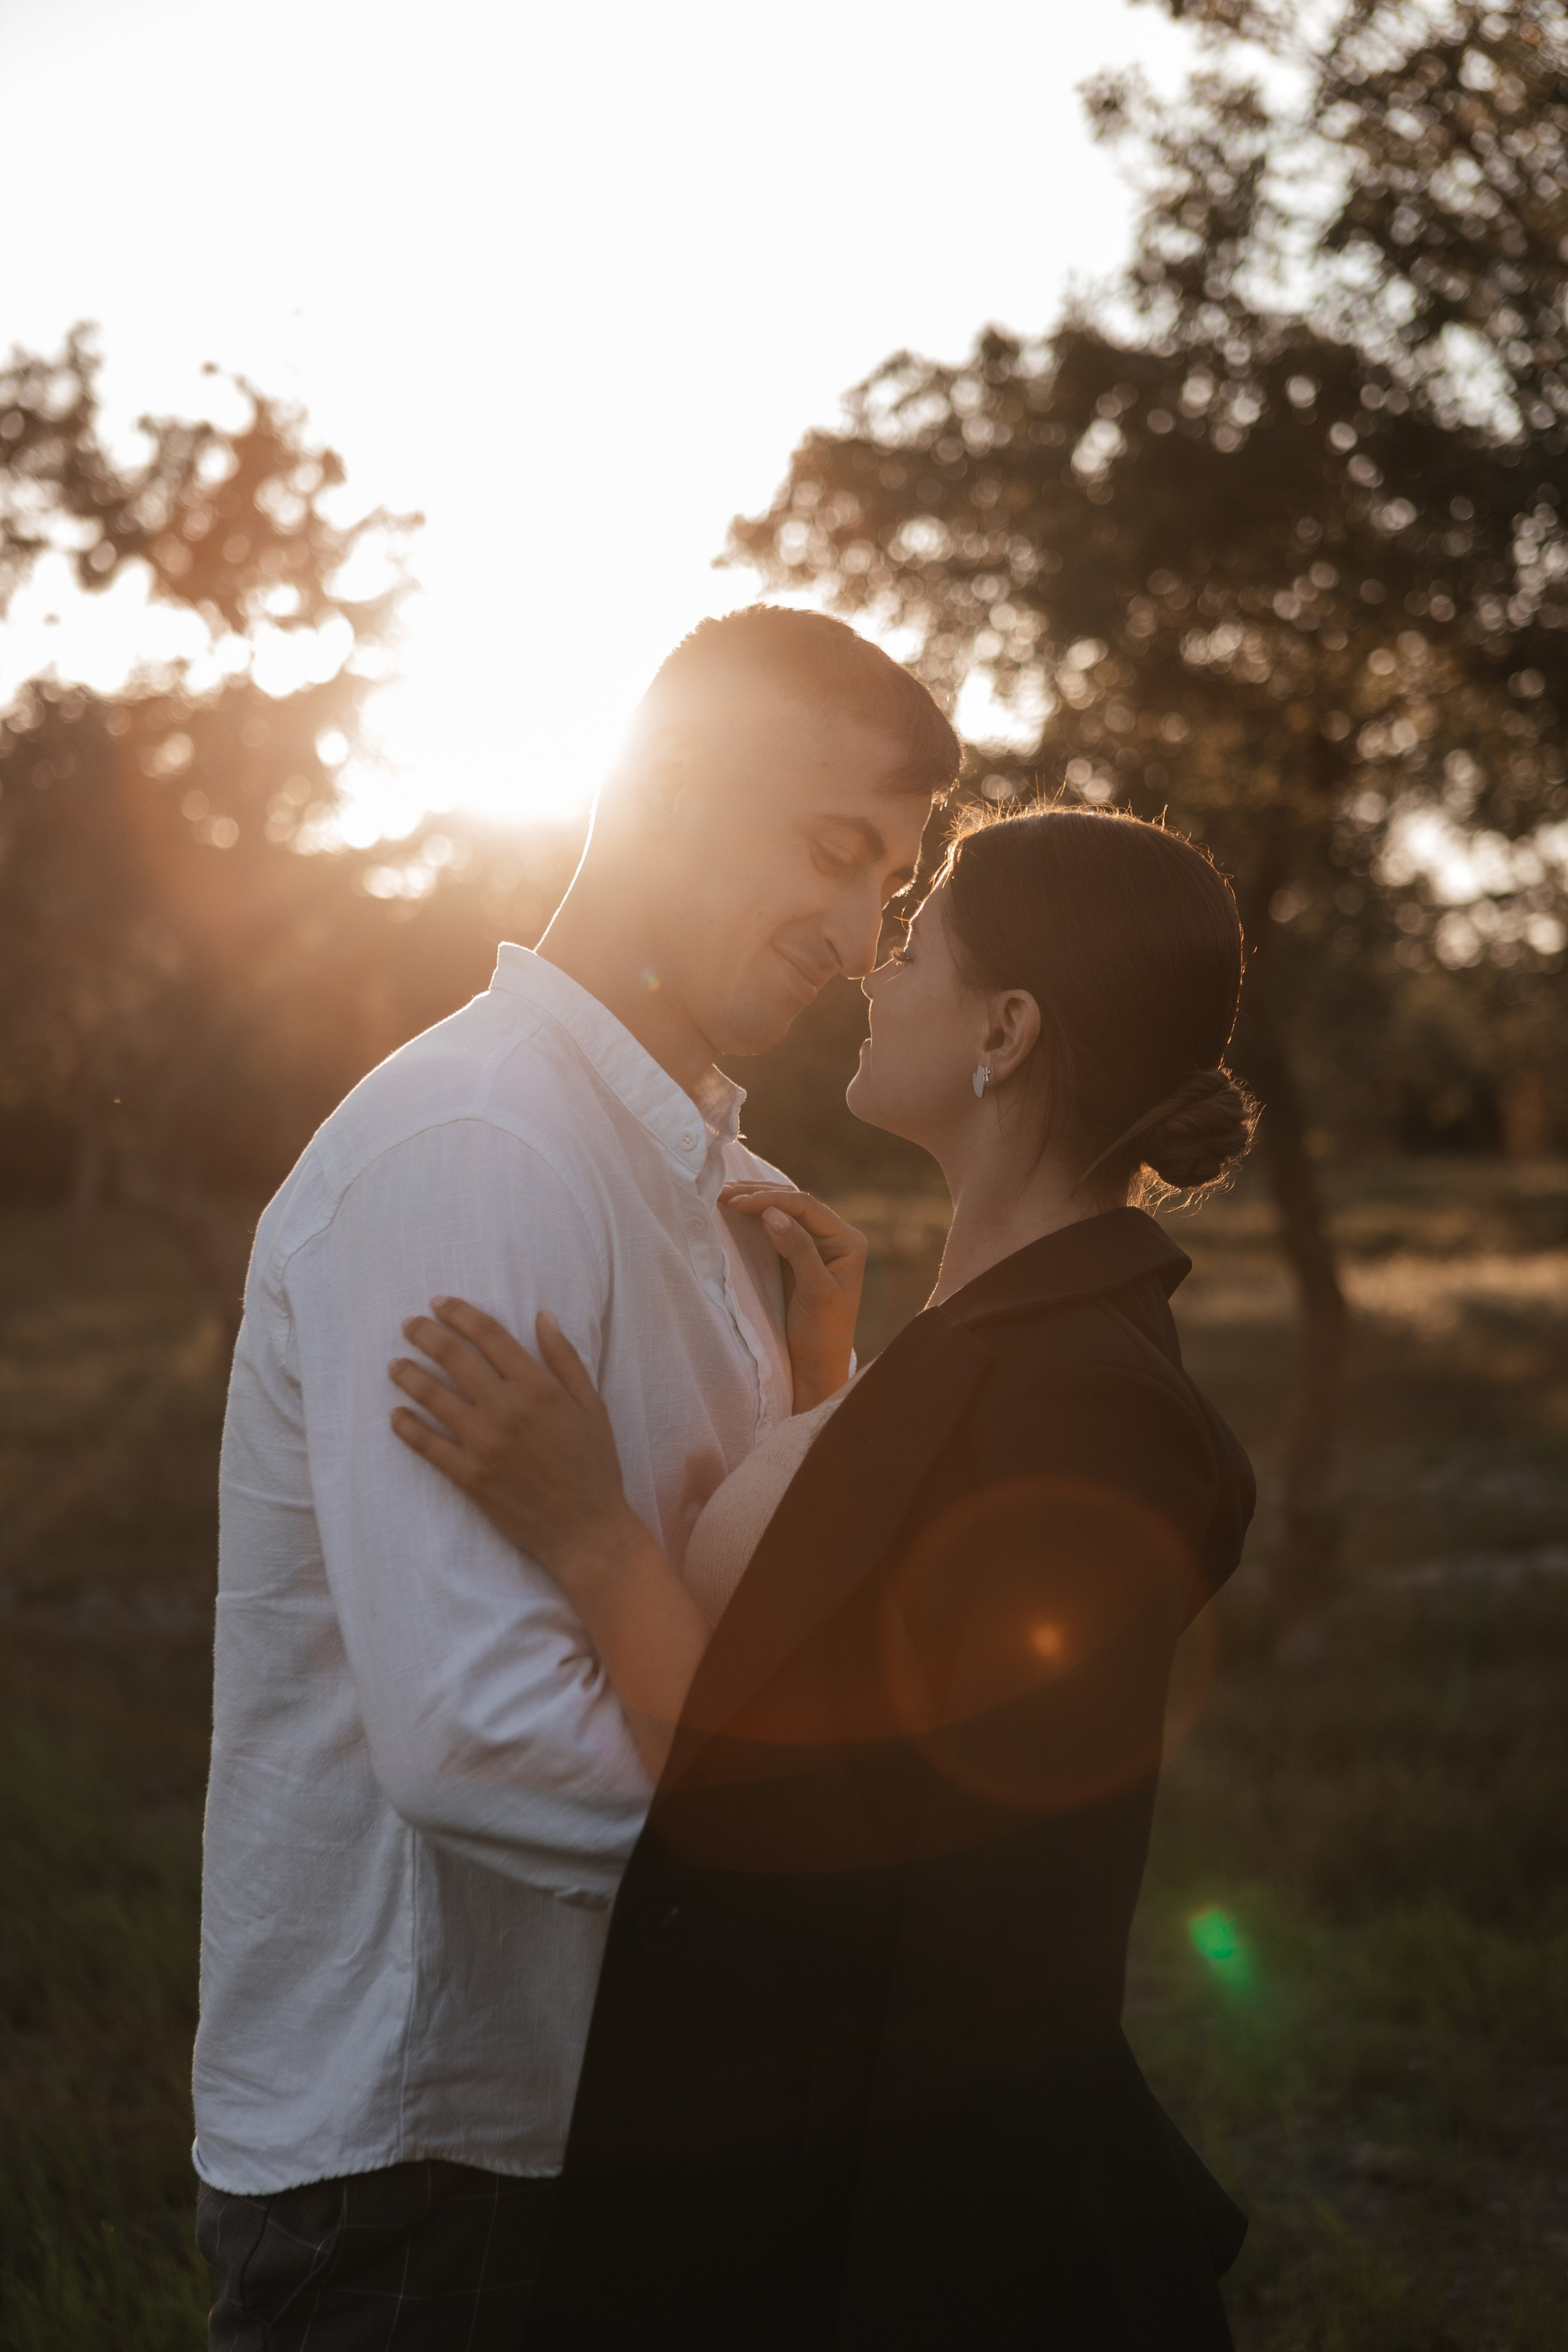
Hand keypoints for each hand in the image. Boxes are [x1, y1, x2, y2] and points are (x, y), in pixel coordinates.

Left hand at [389, 1300, 638, 1589]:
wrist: (586, 1530)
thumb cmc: (595, 1466)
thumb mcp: (592, 1406)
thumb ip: (565, 1359)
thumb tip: (542, 1315)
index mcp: (539, 1387)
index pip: (489, 1336)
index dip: (460, 1314)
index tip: (439, 1304)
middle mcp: (506, 1409)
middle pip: (453, 1358)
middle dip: (425, 1334)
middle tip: (408, 1325)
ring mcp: (483, 1443)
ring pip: (432, 1397)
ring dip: (408, 1375)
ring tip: (395, 1365)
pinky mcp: (468, 1476)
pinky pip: (427, 1445)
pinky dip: (407, 1427)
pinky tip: (397, 1414)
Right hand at [719, 1183, 866, 1410]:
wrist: (815, 1365)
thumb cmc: (822, 1333)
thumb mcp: (814, 1291)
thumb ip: (798, 1249)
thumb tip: (772, 1213)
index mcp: (848, 1241)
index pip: (806, 1206)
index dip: (771, 1199)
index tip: (737, 1203)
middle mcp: (835, 1237)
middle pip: (795, 1203)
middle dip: (760, 1194)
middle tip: (722, 1192)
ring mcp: (816, 1245)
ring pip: (784, 1211)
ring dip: (755, 1201)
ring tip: (723, 1195)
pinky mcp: (797, 1256)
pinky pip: (776, 1228)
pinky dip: (755, 1218)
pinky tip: (737, 1210)